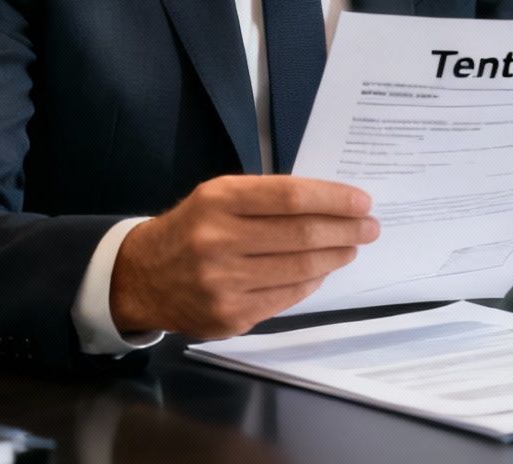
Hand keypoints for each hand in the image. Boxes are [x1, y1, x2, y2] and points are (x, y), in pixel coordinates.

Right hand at [110, 175, 378, 337]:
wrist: (142, 277)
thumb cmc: (193, 228)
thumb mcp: (220, 196)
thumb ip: (268, 198)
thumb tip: (331, 206)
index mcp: (218, 201)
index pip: (291, 198)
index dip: (334, 200)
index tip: (362, 202)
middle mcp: (218, 241)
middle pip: (303, 235)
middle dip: (346, 230)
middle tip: (370, 227)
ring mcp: (223, 284)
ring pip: (300, 269)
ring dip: (336, 257)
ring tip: (351, 247)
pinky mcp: (229, 316)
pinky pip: (287, 297)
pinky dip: (311, 282)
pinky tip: (321, 271)